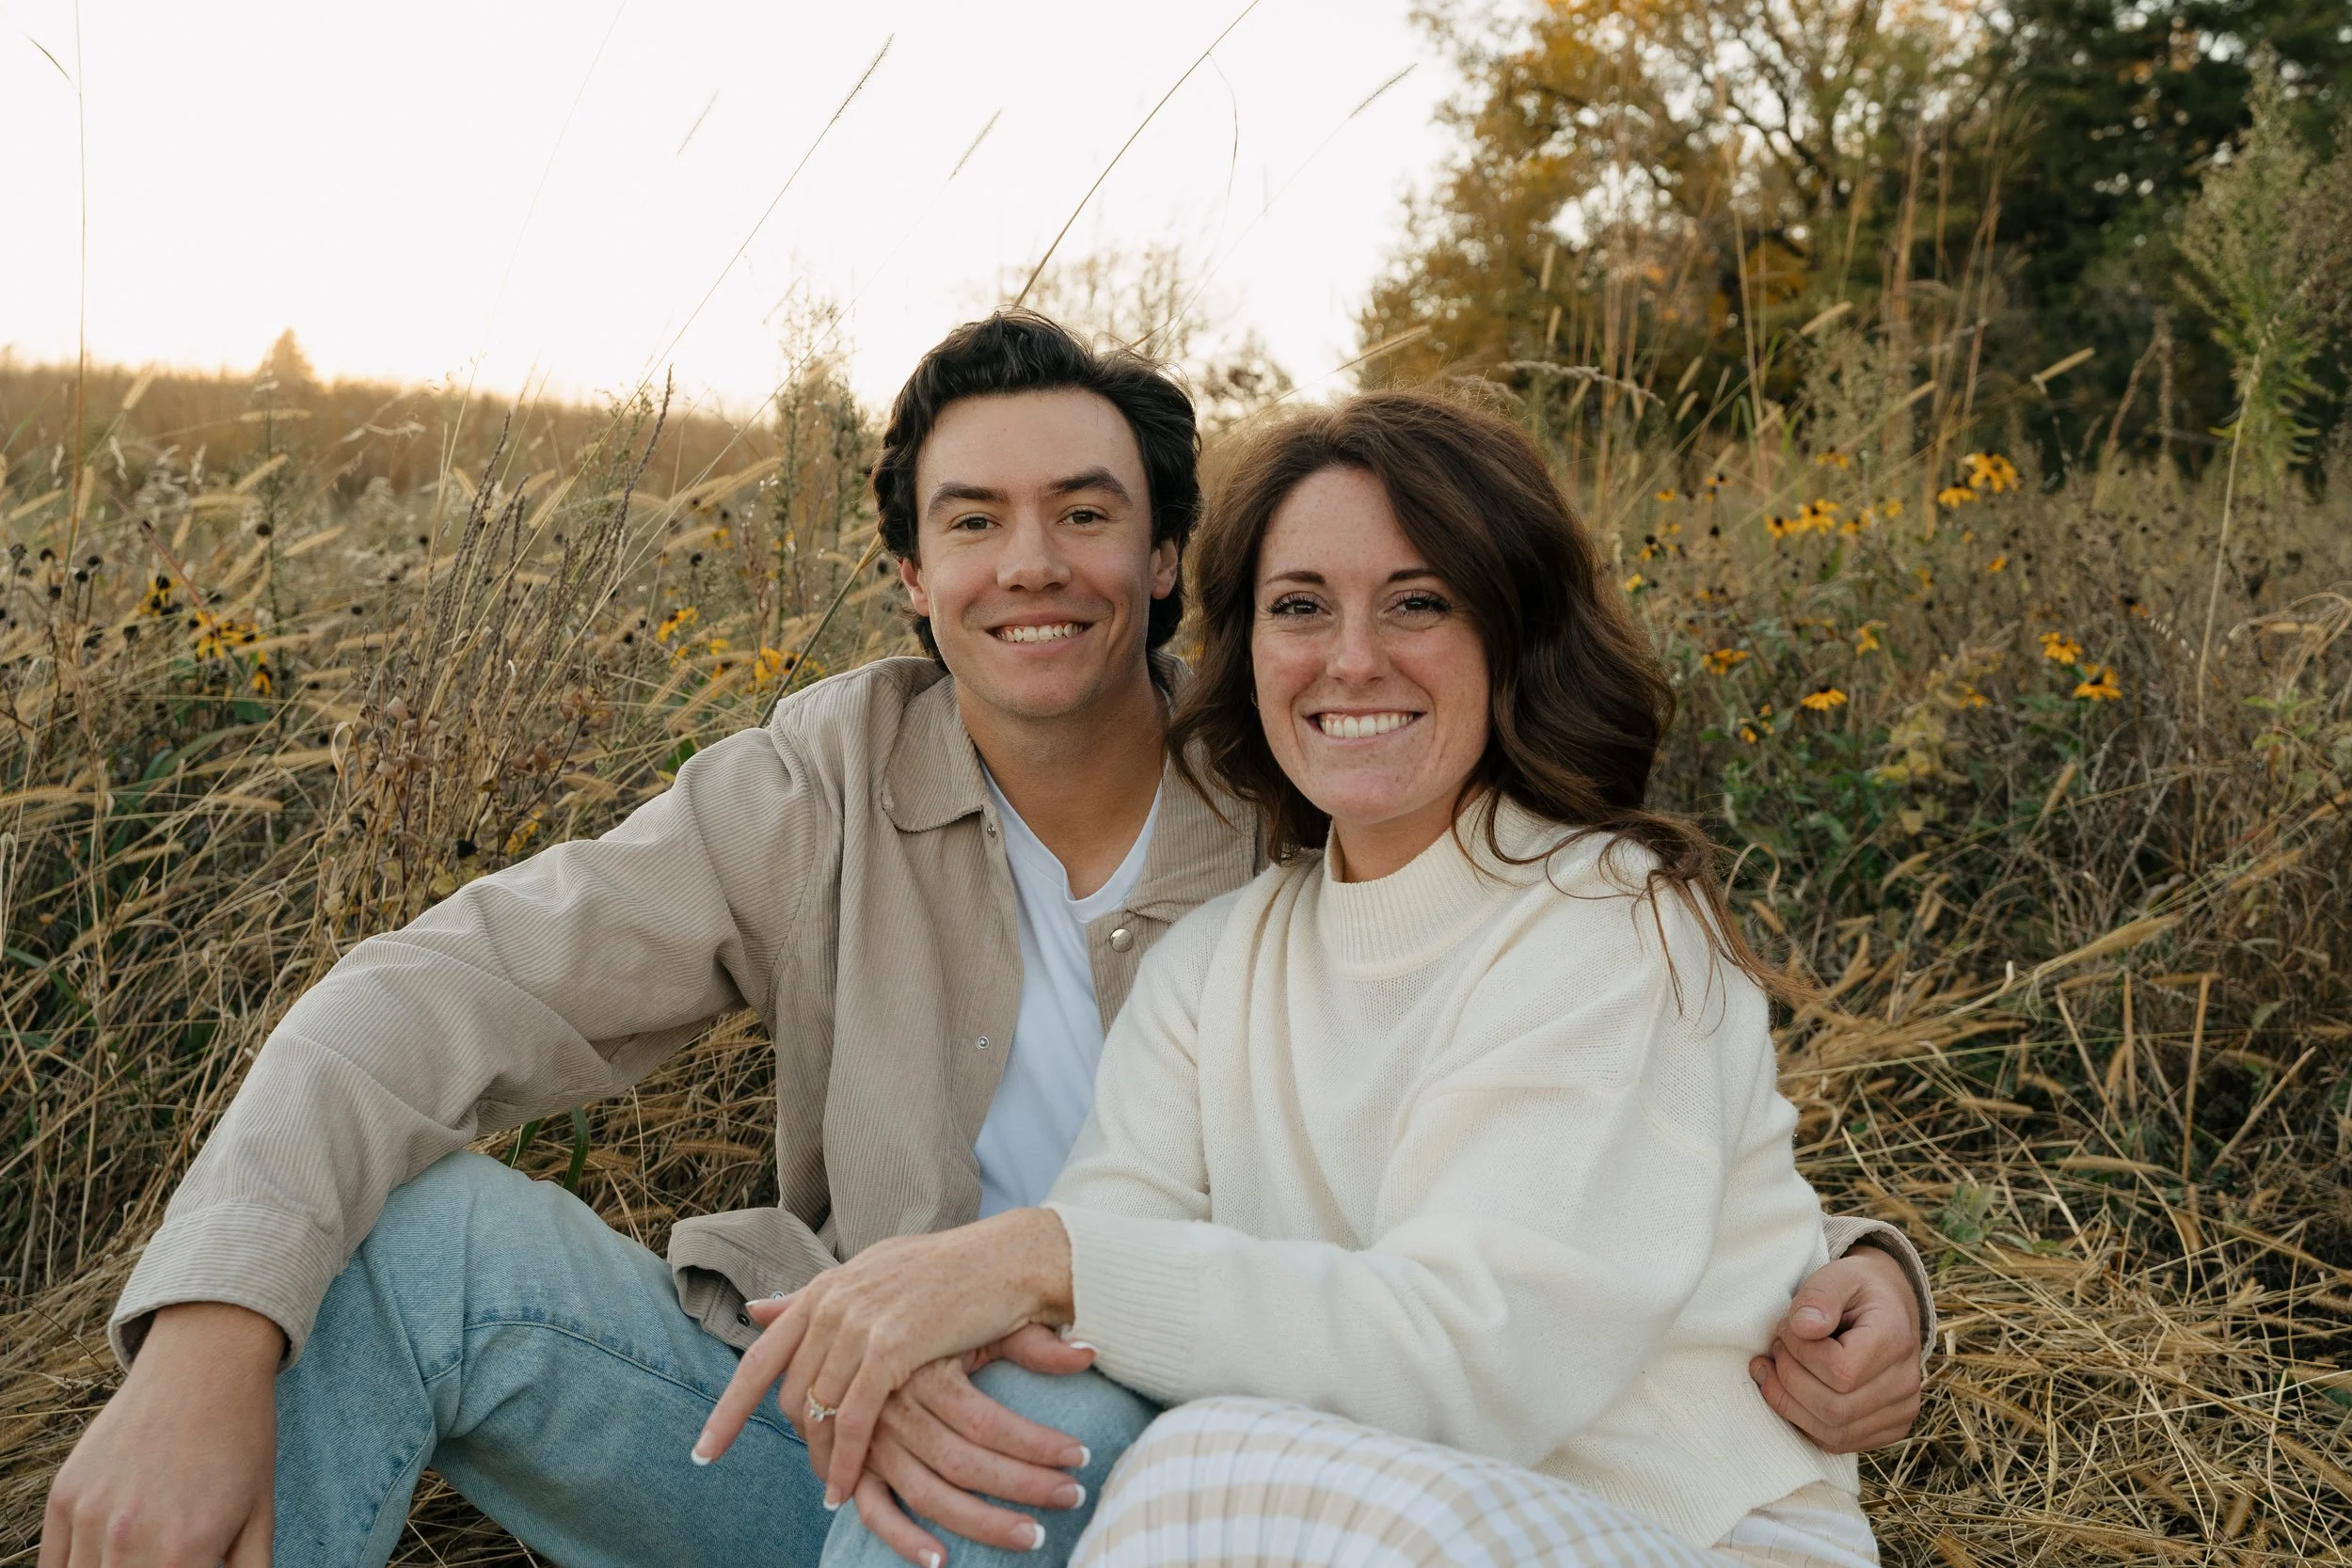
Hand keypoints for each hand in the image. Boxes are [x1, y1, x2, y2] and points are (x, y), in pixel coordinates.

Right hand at [41, 1301, 284, 1566]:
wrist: (205, 1366)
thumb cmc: (241, 1442)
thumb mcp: (260, 1516)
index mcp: (185, 1552)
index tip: (188, 1567)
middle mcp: (130, 1540)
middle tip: (164, 1558)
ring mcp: (90, 1517)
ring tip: (142, 1553)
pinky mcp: (64, 1495)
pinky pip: (53, 1564)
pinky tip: (106, 1557)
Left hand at [695, 1208, 1074, 1508]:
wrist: (1010, 1258)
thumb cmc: (952, 1272)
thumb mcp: (873, 1276)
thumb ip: (815, 1300)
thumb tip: (755, 1310)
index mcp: (826, 1287)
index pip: (761, 1356)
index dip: (728, 1409)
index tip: (703, 1452)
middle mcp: (833, 1301)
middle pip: (790, 1392)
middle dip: (798, 1440)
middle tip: (818, 1475)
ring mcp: (858, 1322)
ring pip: (818, 1409)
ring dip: (822, 1458)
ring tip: (832, 1490)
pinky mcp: (891, 1346)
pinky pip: (853, 1418)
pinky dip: (845, 1459)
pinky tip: (846, 1488)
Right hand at [810, 1327, 1097, 1566]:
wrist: (860, 1314)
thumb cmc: (934, 1320)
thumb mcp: (977, 1319)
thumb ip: (1030, 1341)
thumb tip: (1090, 1353)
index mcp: (926, 1371)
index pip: (987, 1421)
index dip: (1037, 1443)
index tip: (1081, 1455)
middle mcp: (896, 1409)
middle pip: (963, 1463)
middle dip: (1023, 1486)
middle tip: (1072, 1497)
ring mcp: (872, 1441)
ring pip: (927, 1494)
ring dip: (980, 1523)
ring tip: (1032, 1536)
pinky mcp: (855, 1464)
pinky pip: (874, 1510)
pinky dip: (902, 1539)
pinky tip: (941, 1560)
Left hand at [1750, 1245, 1923, 1451]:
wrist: (1888, 1308)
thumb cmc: (1857, 1290)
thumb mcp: (1839, 1276)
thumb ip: (1820, 1296)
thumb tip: (1803, 1327)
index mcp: (1896, 1340)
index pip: (1840, 1371)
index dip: (1801, 1352)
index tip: (1788, 1327)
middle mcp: (1906, 1383)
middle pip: (1834, 1409)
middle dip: (1789, 1379)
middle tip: (1777, 1348)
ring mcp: (1900, 1412)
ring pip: (1833, 1432)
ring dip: (1789, 1403)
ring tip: (1776, 1368)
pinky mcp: (1888, 1429)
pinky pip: (1837, 1442)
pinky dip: (1803, 1420)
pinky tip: (1788, 1391)